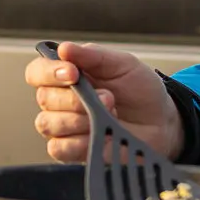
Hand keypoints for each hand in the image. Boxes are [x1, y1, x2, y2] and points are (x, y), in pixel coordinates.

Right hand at [25, 41, 182, 163]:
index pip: (38, 72)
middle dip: (76, 98)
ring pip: (47, 124)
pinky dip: (78, 141)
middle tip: (108, 97)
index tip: (72, 73)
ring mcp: (65, 126)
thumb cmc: (140, 90)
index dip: (49, 72)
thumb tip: (64, 48)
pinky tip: (100, 134)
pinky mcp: (74, 150)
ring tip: (109, 114)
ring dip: (79, 119)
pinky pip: (58, 148)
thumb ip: (93, 55)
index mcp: (67, 74)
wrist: (161, 121)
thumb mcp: (122, 64)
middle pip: (44, 98)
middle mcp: (61, 100)